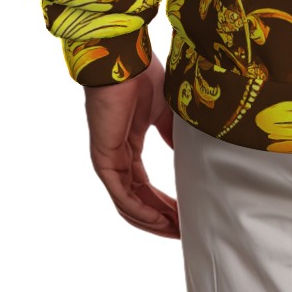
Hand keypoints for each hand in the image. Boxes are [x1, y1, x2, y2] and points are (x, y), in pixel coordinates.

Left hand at [84, 54, 179, 238]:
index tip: (186, 214)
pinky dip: (141, 211)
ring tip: (177, 231)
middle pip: (138, 201)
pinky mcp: (105, 160)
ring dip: (153, 220)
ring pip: (130, 204)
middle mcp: (118, 158)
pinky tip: (160, 220)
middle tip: (185, 231)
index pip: (145, 186)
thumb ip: (173, 135)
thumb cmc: (143, 76)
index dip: (165, 203)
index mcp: (129, 145)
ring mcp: (109, 161)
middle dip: (162, 218)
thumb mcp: (166, 111)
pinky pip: (122, 196)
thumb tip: (187, 153)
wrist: (126, 61)